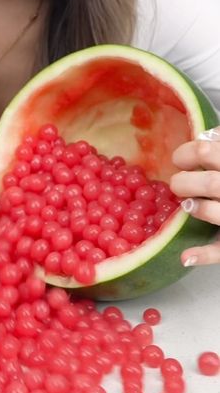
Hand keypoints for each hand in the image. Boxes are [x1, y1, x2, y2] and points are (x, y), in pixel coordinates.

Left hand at [170, 128, 219, 265]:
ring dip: (196, 209)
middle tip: (177, 183)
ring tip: (188, 204)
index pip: (206, 151)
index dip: (187, 153)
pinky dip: (204, 254)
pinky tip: (186, 257)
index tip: (180, 159)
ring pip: (215, 213)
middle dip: (185, 182)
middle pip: (210, 183)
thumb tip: (206, 135)